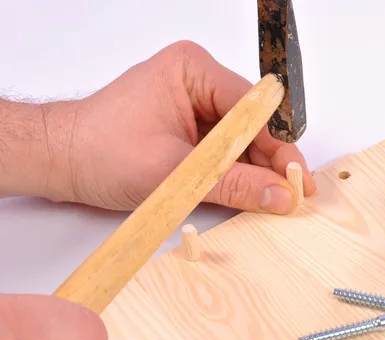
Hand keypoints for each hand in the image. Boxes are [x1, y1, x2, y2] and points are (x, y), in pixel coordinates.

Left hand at [42, 40, 316, 211]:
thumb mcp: (174, 173)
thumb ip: (233, 185)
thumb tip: (279, 196)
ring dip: (254, 169)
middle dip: (271, 161)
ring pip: (241, 139)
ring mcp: (195, 103)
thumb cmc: (100, 153)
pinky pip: (224, 148)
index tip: (297, 179)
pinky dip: (235, 172)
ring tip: (274, 199)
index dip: (280, 147)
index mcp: (194, 71)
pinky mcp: (190, 125)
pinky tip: (249, 191)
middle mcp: (199, 80)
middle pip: (252, 124)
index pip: (253, 110)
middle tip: (292, 195)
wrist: (62, 162)